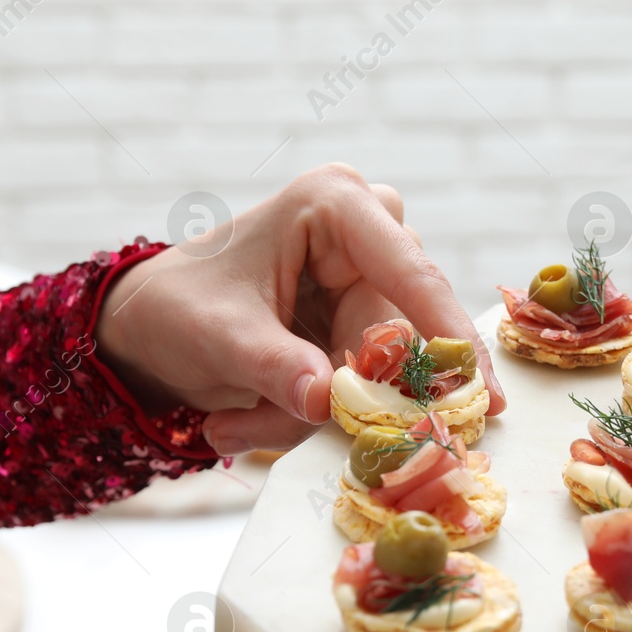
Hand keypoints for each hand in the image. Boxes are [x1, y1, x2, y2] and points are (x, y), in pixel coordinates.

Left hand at [95, 163, 505, 453]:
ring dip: (312, 415)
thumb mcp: (217, 337)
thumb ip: (274, 366)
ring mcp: (372, 279)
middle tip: (263, 426)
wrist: (150, 328)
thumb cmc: (177, 309)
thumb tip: (326, 400)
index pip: (412, 274)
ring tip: (233, 423)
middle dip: (341, 398)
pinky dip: (310, 417)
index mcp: (335, 205)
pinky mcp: (365, 324)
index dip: (449, 338)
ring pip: (383, 373)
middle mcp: (368, 232)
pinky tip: (244, 419)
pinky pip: (366, 388)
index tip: (481, 397)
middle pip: (398, 336)